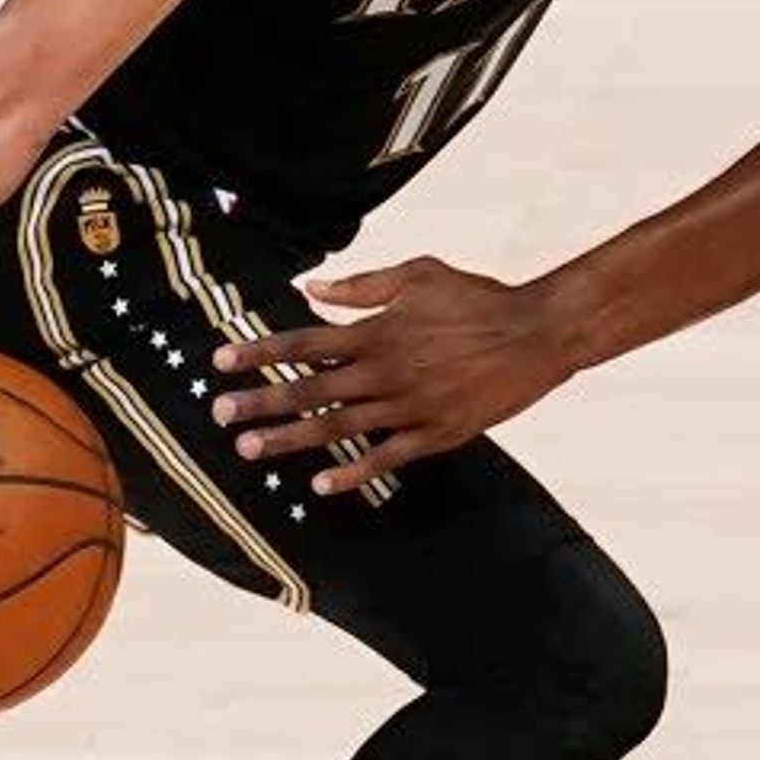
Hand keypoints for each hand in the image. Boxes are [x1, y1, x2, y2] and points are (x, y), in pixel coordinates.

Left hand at [209, 257, 577, 491]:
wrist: (538, 334)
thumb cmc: (478, 297)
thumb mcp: (419, 273)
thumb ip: (363, 284)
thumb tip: (313, 287)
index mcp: (378, 331)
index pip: (304, 343)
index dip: (259, 352)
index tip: (220, 362)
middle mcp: (386, 371)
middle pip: (310, 390)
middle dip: (261, 402)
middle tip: (221, 415)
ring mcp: (411, 407)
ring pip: (338, 427)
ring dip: (291, 439)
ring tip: (250, 450)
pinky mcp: (437, 433)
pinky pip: (387, 458)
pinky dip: (353, 472)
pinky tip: (321, 485)